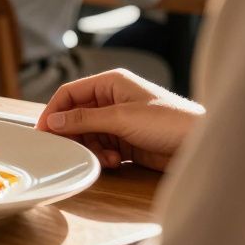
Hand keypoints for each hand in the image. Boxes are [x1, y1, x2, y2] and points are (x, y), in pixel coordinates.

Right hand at [36, 69, 203, 170]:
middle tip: (69, 151)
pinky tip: (117, 161)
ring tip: (106, 158)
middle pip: (77, 116)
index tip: (42, 131)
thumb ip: (84, 119)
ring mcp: (120, 121)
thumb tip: (52, 122)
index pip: (70, 93)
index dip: (53, 111)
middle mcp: (113, 99)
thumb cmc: (169, 121)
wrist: (202, 144)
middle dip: (75, 134)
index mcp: (111, 83)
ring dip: (92, 148)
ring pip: (89, 135)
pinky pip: (103, 148)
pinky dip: (104, 156)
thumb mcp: (121, 117)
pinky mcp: (128, 141)